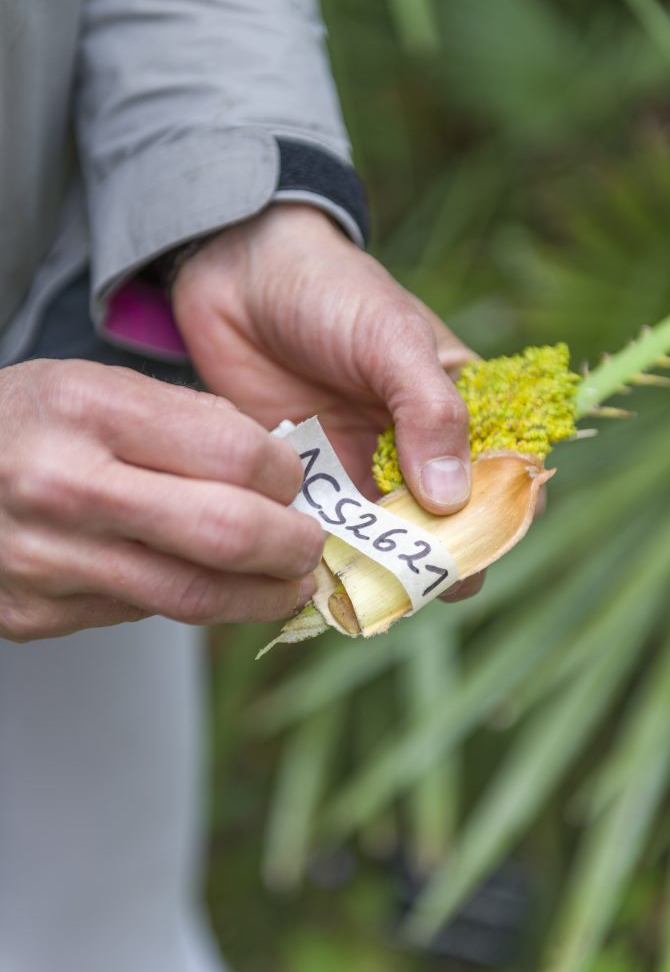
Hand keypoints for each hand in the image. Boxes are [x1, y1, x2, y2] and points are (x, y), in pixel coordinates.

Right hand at [0, 360, 322, 641]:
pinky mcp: (32, 613)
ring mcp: (44, 558)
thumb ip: (184, 422)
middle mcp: (63, 484)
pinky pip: (140, 614)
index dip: (285, 474)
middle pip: (224, 533)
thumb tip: (275, 471)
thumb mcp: (93, 384)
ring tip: (286, 587)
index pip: (234, 453)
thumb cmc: (23, 421)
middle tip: (310, 547)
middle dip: (292, 548)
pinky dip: (186, 600)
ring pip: (190, 596)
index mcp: (88, 407)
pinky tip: (203, 585)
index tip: (294, 481)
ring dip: (259, 598)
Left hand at [172, 203, 481, 600]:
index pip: (503, 476)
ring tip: (365, 587)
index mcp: (457, 408)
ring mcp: (359, 470)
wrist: (237, 274)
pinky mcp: (307, 482)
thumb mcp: (391, 338)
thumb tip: (455, 498)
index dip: (502, 517)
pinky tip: (316, 573)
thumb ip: (429, 411)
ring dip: (379, 568)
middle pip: (445, 525)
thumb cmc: (330, 290)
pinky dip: (324, 556)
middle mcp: (413, 450)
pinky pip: (324, 534)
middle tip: (416, 581)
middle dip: (436, 558)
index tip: (483, 546)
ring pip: (384, 541)